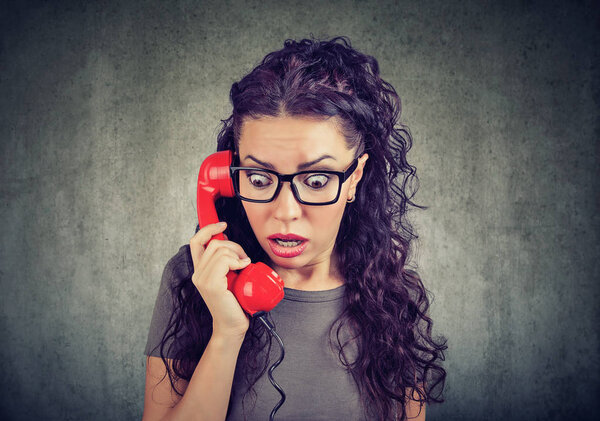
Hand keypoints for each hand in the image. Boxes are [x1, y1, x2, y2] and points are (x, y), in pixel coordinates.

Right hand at [190, 222, 250, 338]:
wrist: (233, 326)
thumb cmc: (235, 303)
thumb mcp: (230, 277)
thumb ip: (227, 262)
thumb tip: (233, 245)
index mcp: (200, 270)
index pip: (196, 241)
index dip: (209, 229)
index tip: (223, 225)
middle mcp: (198, 273)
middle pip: (214, 243)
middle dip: (234, 245)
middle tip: (243, 258)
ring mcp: (203, 279)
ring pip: (220, 250)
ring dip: (237, 253)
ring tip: (244, 265)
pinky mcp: (211, 284)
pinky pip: (224, 260)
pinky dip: (237, 260)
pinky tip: (243, 268)